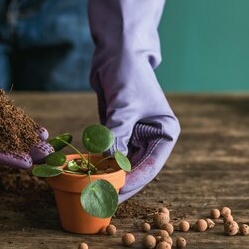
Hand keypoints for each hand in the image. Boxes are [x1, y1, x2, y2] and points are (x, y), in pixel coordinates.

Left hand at [83, 0, 180, 201]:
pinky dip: (97, 160)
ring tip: (89, 190)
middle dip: (117, 182)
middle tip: (98, 198)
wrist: (114, 49)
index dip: (132, 182)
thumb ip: (117, 133)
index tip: (114, 194)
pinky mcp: (115, 129)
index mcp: (164, 133)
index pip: (150, 166)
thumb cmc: (127, 73)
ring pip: (119, 162)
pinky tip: (84, 171)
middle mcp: (150, 137)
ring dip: (105, 173)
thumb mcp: (124, 105)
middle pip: (134, 168)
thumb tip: (109, 162)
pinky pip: (106, 150)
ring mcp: (132, 134)